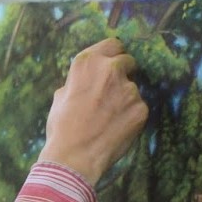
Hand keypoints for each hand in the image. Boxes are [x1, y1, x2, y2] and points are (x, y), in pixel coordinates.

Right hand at [38, 38, 148, 183]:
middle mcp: (111, 69)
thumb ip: (78, 82)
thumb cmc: (62, 128)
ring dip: (125, 100)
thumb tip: (86, 82)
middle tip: (115, 93)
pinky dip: (131, 117)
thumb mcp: (61, 96)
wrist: (74, 156)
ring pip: (133, 89)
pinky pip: (139, 109)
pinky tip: (117, 130)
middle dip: (124, 74)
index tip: (114, 64)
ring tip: (110, 120)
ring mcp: (129, 89)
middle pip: (128, 62)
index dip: (114, 55)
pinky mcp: (141, 109)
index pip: (113, 44)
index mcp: (88, 62)